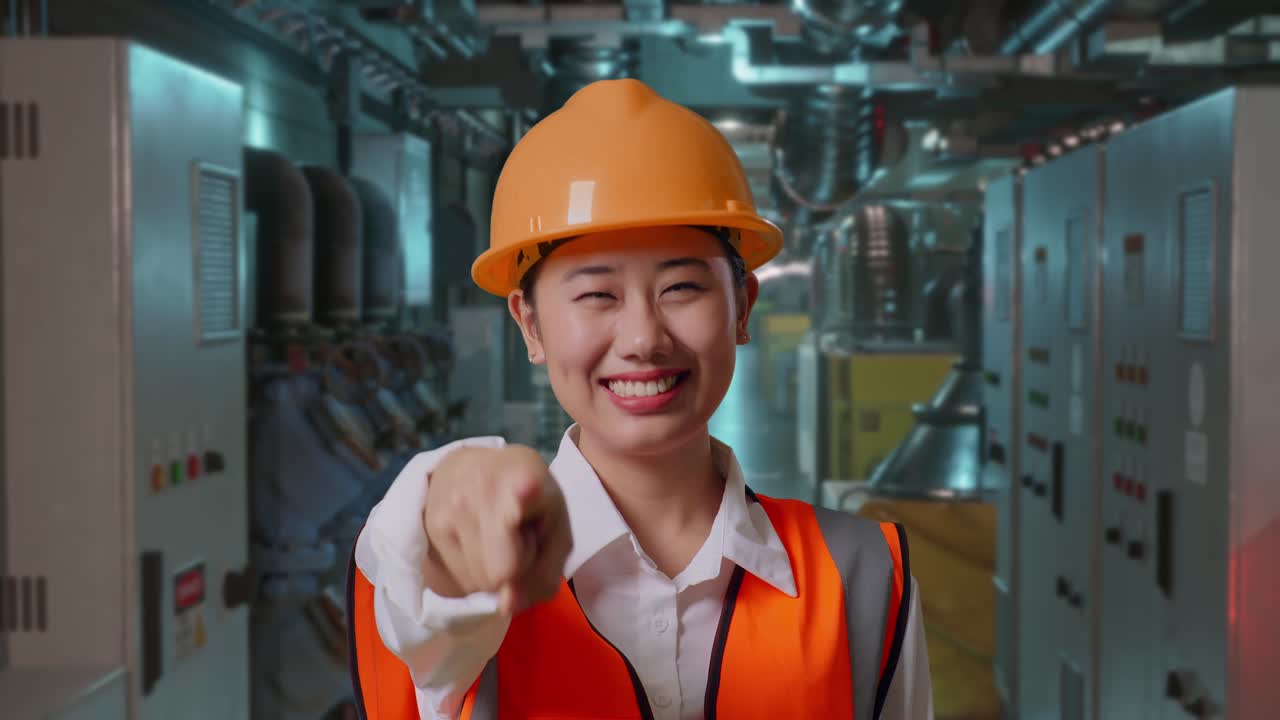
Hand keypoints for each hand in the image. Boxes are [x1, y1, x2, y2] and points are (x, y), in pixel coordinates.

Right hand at [422, 444, 572, 614]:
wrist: (468, 469)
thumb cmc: (529, 502)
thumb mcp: (557, 529)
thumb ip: (546, 572)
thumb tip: (506, 606)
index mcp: (527, 476)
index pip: (524, 492)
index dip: (526, 494)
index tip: (526, 490)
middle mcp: (484, 487)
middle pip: (503, 572)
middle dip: (516, 569)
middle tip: (519, 537)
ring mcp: (453, 506)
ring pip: (482, 581)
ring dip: (494, 571)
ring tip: (498, 536)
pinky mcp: (431, 525)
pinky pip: (462, 580)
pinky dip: (476, 570)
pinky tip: (477, 539)